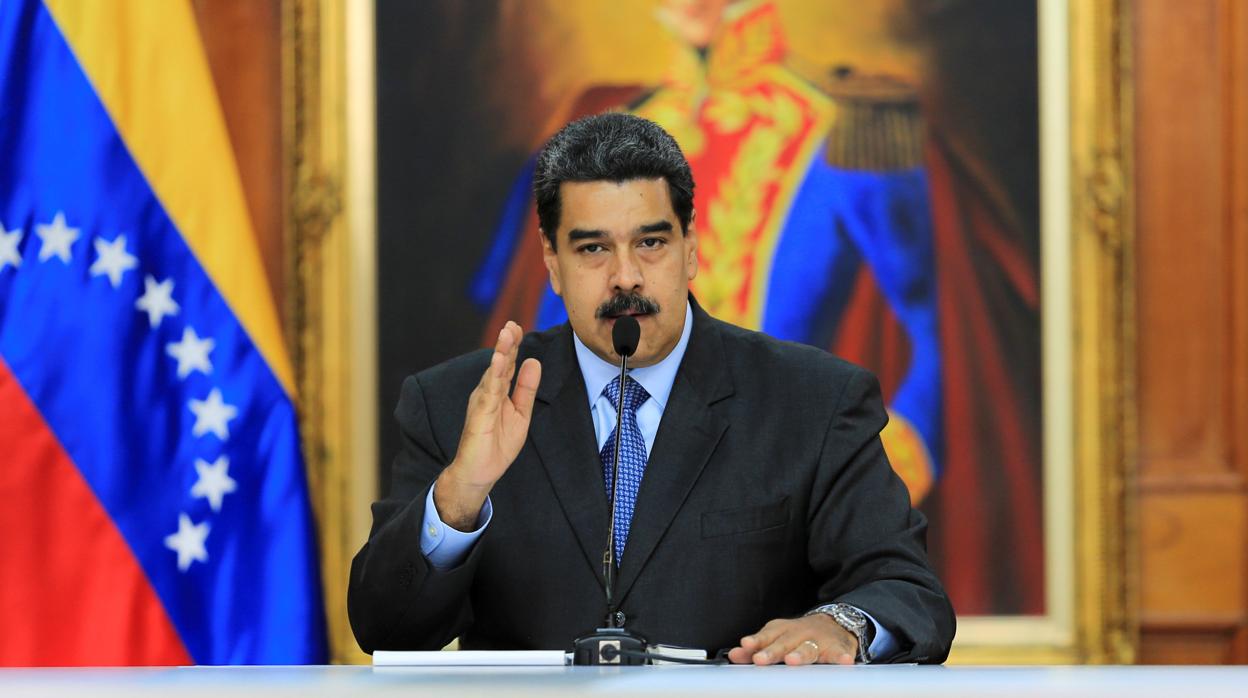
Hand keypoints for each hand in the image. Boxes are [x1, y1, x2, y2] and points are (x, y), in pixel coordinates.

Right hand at [434, 321, 540, 530]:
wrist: (479, 473)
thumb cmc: (497, 445)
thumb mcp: (520, 414)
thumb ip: (526, 389)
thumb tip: (534, 362)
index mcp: (498, 391)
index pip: (507, 364)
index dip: (514, 345)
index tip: (518, 326)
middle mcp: (487, 392)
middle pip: (500, 363)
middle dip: (507, 342)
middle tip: (513, 323)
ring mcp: (482, 401)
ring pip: (493, 372)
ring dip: (500, 352)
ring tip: (507, 333)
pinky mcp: (479, 413)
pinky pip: (488, 391)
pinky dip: (493, 374)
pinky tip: (498, 361)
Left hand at [727, 614, 857, 665]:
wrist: (837, 622)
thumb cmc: (801, 634)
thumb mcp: (778, 636)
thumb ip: (757, 647)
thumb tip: (733, 655)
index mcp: (783, 630)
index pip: (767, 635)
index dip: (756, 641)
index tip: (745, 646)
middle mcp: (800, 633)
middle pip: (784, 643)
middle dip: (772, 651)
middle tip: (760, 659)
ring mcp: (819, 640)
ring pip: (809, 648)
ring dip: (800, 654)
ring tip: (793, 660)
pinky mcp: (838, 648)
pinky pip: (839, 653)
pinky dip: (841, 656)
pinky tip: (844, 660)